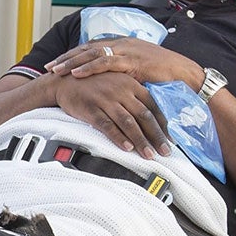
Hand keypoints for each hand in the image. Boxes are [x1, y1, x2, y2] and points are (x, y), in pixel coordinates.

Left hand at [48, 38, 203, 88]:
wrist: (185, 74)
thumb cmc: (164, 75)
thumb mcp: (138, 71)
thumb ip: (123, 72)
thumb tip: (109, 83)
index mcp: (122, 44)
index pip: (92, 47)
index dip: (74, 55)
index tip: (58, 63)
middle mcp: (122, 44)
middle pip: (86, 48)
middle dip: (66, 58)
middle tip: (48, 67)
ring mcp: (126, 51)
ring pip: (92, 54)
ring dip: (72, 62)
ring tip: (56, 70)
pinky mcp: (132, 61)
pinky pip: (105, 62)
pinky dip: (89, 68)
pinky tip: (76, 74)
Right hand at [50, 71, 169, 157]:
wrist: (64, 80)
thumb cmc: (93, 84)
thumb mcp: (117, 84)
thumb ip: (133, 97)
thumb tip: (149, 117)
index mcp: (130, 84)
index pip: (152, 106)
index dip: (163, 124)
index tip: (171, 139)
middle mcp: (121, 91)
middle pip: (144, 116)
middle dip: (156, 136)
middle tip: (166, 152)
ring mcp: (106, 99)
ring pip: (128, 122)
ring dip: (140, 140)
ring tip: (149, 155)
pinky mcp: (91, 108)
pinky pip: (107, 125)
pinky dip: (118, 137)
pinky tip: (126, 148)